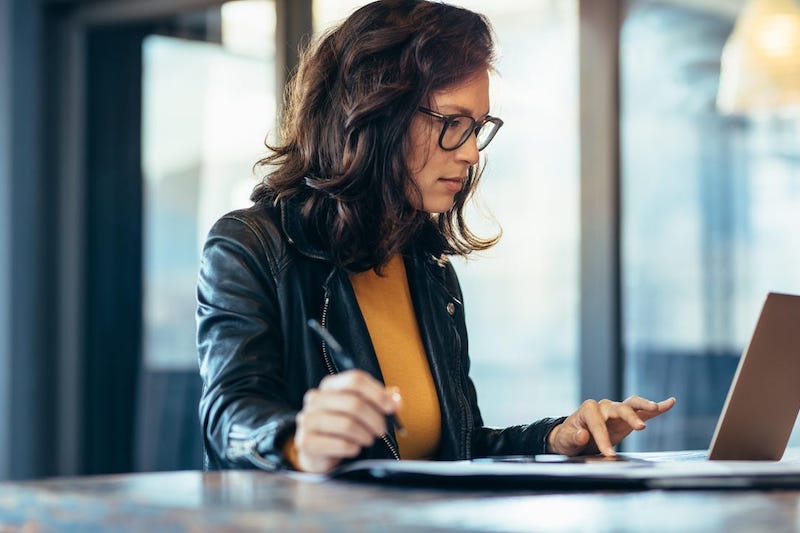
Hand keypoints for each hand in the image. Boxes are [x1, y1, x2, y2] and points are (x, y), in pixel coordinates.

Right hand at [293, 370, 400, 473]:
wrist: (317, 452)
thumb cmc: (342, 426)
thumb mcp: (361, 408)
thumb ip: (380, 401)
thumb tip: (396, 400)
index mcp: (329, 384)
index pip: (355, 379)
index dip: (377, 393)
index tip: (392, 407)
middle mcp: (315, 398)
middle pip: (354, 403)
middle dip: (374, 419)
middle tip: (382, 430)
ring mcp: (307, 419)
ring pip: (347, 424)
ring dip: (365, 435)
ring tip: (368, 440)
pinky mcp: (306, 441)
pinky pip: (339, 444)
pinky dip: (353, 448)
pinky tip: (354, 448)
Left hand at [546, 396, 675, 456]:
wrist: (573, 438)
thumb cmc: (568, 438)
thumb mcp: (565, 441)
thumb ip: (573, 438)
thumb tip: (582, 435)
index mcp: (588, 410)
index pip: (598, 423)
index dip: (603, 438)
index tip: (608, 454)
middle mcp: (603, 406)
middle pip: (619, 408)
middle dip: (629, 417)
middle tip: (640, 427)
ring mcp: (616, 411)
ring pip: (632, 405)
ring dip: (644, 406)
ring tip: (656, 407)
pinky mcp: (627, 419)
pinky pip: (643, 412)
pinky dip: (656, 408)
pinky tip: (669, 402)